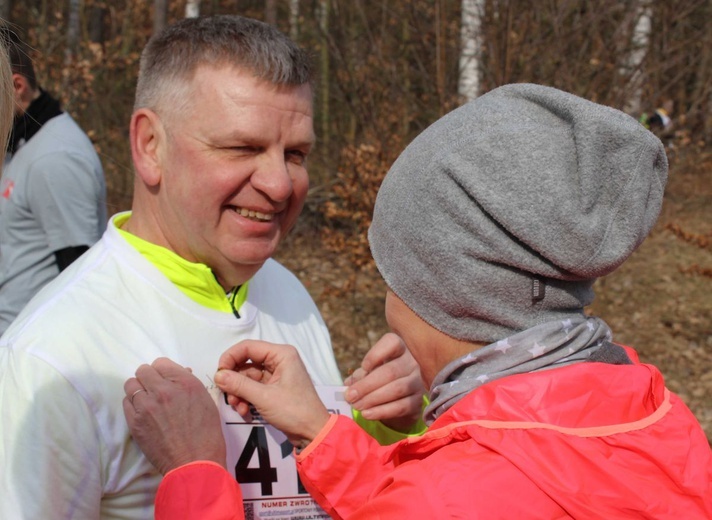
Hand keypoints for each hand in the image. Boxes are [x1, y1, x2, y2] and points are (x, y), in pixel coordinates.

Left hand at [123, 358, 225, 474]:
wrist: (195, 461)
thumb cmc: (206, 431)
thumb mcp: (205, 400)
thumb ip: (189, 382)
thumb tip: (178, 373)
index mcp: (184, 382)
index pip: (161, 363)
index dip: (164, 371)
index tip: (167, 380)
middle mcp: (163, 390)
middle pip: (143, 370)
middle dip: (149, 378)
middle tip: (156, 389)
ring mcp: (146, 406)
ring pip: (131, 384)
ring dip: (139, 389)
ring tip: (148, 400)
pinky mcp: (135, 422)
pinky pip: (126, 402)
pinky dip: (133, 404)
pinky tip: (143, 412)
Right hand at [215, 340, 330, 448]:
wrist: (312, 432)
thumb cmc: (293, 411)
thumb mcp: (264, 397)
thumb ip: (239, 385)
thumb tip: (218, 375)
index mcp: (281, 354)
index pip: (248, 347)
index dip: (230, 358)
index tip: (218, 374)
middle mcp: (278, 360)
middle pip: (246, 363)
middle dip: (234, 381)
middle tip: (228, 396)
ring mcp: (276, 374)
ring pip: (247, 377)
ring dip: (239, 393)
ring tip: (239, 408)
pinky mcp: (274, 388)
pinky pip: (253, 388)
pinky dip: (246, 398)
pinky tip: (245, 411)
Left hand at [344, 333, 424, 431]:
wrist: (398, 401)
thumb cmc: (380, 380)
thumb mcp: (369, 373)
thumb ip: (359, 376)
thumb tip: (349, 384)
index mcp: (398, 349)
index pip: (392, 343)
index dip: (376, 354)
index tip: (363, 366)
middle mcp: (411, 363)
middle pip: (391, 371)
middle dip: (367, 385)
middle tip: (350, 396)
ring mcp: (417, 382)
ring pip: (396, 389)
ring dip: (372, 399)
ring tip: (356, 406)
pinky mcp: (418, 401)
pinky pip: (400, 407)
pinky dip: (381, 411)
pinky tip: (367, 414)